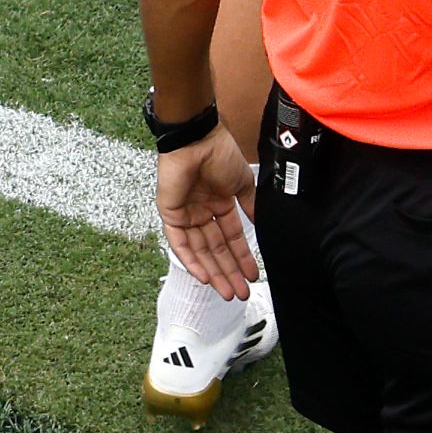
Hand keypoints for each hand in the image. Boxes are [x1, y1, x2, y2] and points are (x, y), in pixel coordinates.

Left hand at [157, 131, 258, 301]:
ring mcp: (186, 215)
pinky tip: (205, 276)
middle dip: (229, 273)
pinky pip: (180, 244)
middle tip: (240, 293)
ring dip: (214, 272)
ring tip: (227, 291)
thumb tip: (260, 224)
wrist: (198, 139)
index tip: (252, 275)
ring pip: (200, 252)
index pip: (231, 238)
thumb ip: (250, 205)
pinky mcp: (170, 215)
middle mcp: (202, 212)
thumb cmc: (220, 153)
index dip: (242, 258)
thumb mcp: (242, 182)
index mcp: (219, 204)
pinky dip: (192, 261)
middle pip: (216, 250)